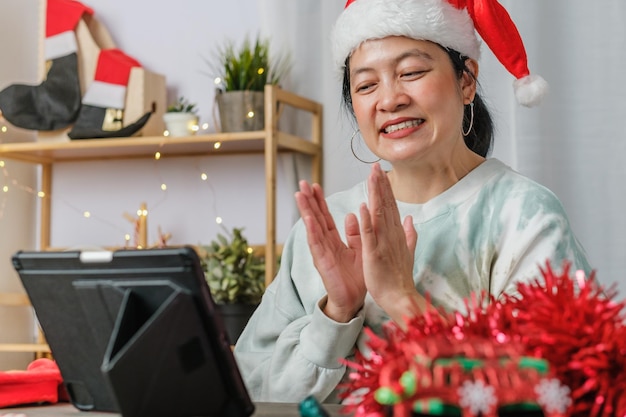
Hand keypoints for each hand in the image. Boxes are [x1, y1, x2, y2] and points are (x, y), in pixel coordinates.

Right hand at [295, 181, 365, 321]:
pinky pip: (316, 244)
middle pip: (315, 218)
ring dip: (306, 211)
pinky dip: (312, 231)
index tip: (315, 186)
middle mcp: (325, 245)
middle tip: (303, 183)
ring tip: (299, 195)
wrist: (353, 300)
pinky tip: (308, 219)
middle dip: (309, 201)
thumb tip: (350, 216)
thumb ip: (355, 234)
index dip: (319, 201)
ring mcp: (321, 253)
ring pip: (312, 228)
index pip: (325, 217)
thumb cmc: (355, 278)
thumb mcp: (359, 251)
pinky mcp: (322, 263)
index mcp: (334, 241)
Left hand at [359, 163, 423, 323]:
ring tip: (371, 177)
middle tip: (375, 165)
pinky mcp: (375, 254)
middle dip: (380, 184)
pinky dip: (367, 220)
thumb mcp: (407, 252)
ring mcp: (384, 243)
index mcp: (396, 234)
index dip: (385, 189)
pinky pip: (370, 235)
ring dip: (375, 195)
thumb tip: (410, 219)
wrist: (401, 298)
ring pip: (379, 214)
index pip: (391, 206)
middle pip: (386, 205)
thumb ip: (409, 234)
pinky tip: (363, 206)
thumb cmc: (400, 278)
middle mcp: (392, 235)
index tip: (380, 172)